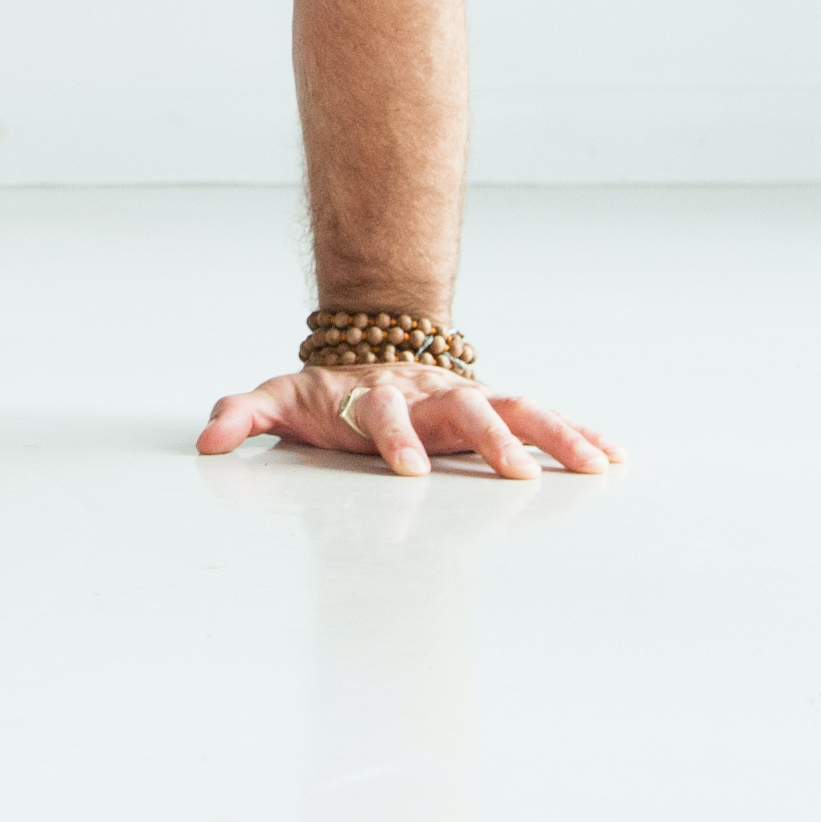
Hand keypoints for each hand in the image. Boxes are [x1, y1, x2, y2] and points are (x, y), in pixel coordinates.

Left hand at [196, 361, 620, 478]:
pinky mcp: (496, 411)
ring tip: (595, 464)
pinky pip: (543, 419)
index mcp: (379, 396)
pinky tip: (614, 455)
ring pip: (518, 409)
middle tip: (515, 473)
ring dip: (555, 435)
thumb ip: (242, 415)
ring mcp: (468, 399)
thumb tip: (206, 442)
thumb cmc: (324, 391)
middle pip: (467, 408)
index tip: (405, 471)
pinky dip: (578, 433)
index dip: (393, 439)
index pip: (383, 415)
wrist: (367, 348)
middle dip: (491, 441)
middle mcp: (432, 396)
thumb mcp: (278, 399)